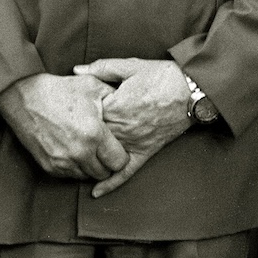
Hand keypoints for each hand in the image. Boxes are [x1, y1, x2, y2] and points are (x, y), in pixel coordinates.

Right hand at [0, 73, 127, 180]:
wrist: (26, 97)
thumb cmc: (60, 90)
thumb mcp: (92, 86)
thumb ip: (114, 97)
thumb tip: (127, 106)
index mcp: (94, 134)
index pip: (119, 162)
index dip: (121, 155)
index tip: (116, 147)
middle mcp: (80, 153)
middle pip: (104, 173)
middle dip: (107, 163)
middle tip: (103, 148)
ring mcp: (63, 162)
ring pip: (87, 177)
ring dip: (90, 166)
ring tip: (88, 148)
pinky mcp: (50, 167)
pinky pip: (70, 176)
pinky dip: (75, 167)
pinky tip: (74, 150)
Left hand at [73, 58, 190, 196]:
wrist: (191, 91)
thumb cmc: (161, 76)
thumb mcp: (130, 66)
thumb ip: (102, 68)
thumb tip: (76, 70)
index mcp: (116, 105)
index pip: (87, 114)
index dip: (77, 111)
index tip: (70, 108)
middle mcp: (123, 128)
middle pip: (93, 137)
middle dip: (80, 135)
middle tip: (67, 132)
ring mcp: (134, 143)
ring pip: (105, 155)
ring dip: (89, 157)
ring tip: (73, 156)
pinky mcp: (145, 152)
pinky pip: (126, 172)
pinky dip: (111, 183)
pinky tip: (96, 192)